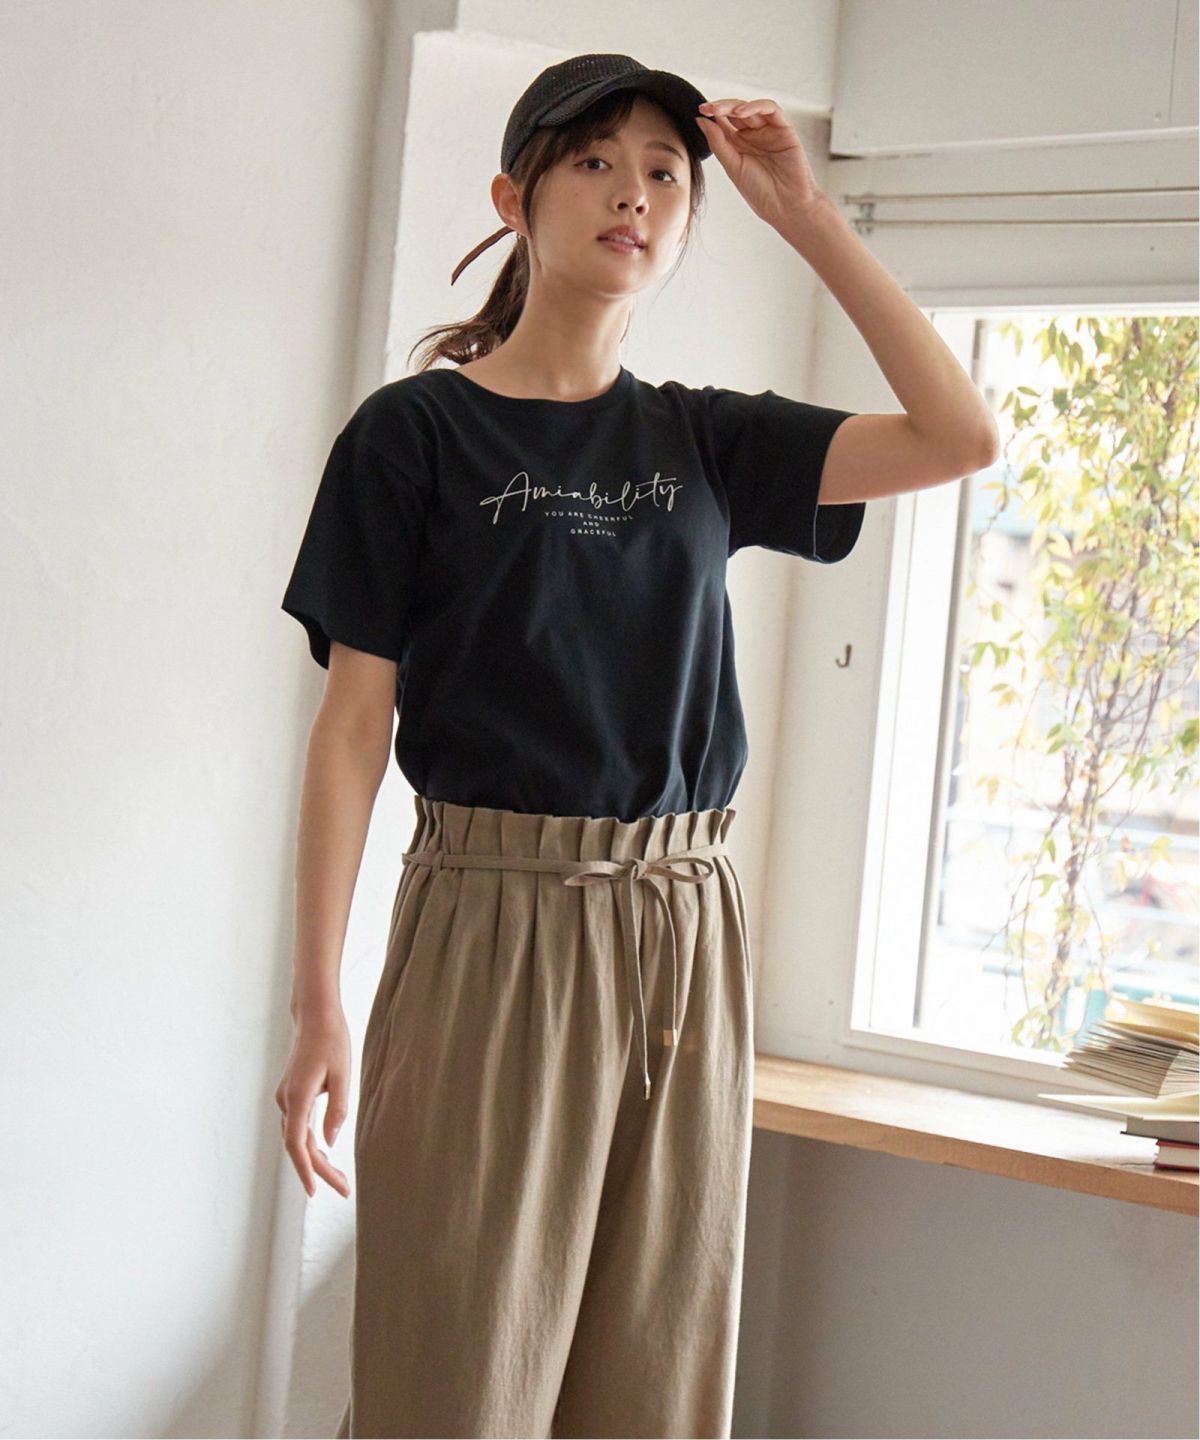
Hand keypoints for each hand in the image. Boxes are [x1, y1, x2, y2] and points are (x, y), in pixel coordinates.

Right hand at [275, 1009, 351, 1198]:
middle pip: (298, 1146)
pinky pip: (298, 1127)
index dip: (305, 1169)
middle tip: (344, 1189)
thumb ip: (337, 1109)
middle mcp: (287, 1101)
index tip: (314, 1191)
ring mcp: (286, 1098)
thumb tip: (330, 1142)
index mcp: (298, 1097)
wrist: (315, 1017)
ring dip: (316, 1159)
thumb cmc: (331, 1041)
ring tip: (340, 1178)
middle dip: (319, 1170)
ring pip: (298, 1138)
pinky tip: (325, 1153)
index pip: (296, 1143)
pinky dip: (311, 1144)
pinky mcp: (292, 1095)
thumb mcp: (342, 1074)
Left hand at [694, 98, 826, 231]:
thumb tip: (701, 120)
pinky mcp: (784, 129)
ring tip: (719, 110)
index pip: (724, 123)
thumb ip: (718, 143)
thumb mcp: (733, 167)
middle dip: (720, 107)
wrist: (786, 206)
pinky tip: (740, 113)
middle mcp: (753, 136)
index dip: (712, 115)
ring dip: (734, 106)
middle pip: (736, 112)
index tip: (699, 112)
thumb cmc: (760, 192)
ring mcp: (769, 131)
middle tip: (706, 108)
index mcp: (739, 146)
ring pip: (751, 108)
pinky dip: (755, 106)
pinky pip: (771, 110)